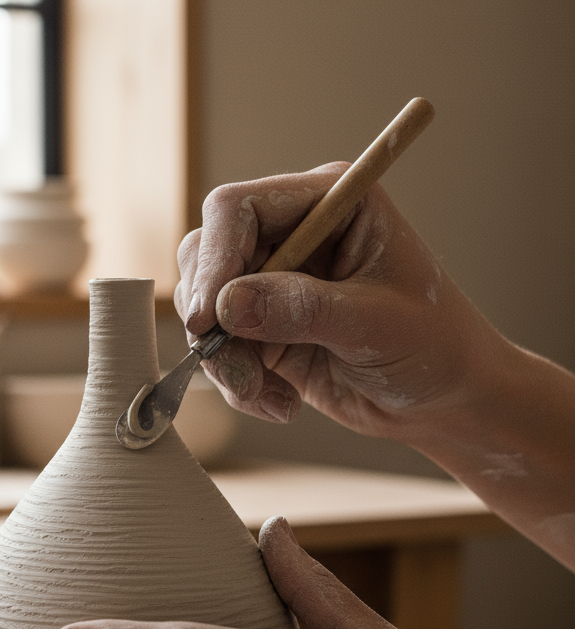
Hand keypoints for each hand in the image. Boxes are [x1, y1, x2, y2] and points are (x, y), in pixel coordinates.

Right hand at [175, 164, 504, 441]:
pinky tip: (280, 404)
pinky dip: (237, 384)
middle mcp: (293, 235)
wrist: (443, 400)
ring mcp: (273, 285)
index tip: (209, 316)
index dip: (215, 258)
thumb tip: (225, 305)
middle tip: (231, 365)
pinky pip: (220, 351)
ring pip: (205, 310)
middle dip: (211, 319)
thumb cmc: (433, 346)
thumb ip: (301, 308)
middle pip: (206, 256)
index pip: (238, 209)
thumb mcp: (373, 324)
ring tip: (266, 395)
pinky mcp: (263, 330)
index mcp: (328, 204)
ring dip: (225, 360)